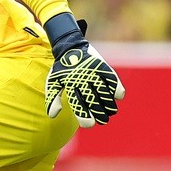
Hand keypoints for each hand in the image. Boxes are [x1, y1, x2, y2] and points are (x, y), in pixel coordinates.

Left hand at [43, 13, 124, 127]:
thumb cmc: (61, 68)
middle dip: (99, 113)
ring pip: (104, 91)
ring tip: (111, 112)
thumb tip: (52, 115)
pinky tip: (118, 96)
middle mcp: (81, 77)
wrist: (69, 46)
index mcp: (69, 83)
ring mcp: (92, 71)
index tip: (89, 124)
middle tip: (103, 121)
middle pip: (92, 99)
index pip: (77, 102)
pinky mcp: (102, 65)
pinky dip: (116, 87)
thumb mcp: (53, 81)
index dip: (83, 115)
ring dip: (109, 103)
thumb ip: (52, 98)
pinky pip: (111, 78)